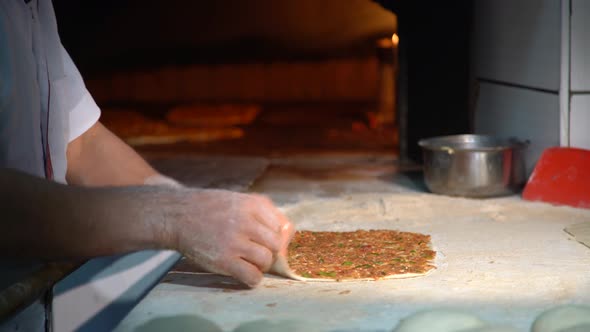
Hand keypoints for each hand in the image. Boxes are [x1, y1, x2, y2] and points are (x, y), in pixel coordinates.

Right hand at [162, 189, 293, 286]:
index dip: (277, 236)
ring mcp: (234, 241)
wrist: (177, 215)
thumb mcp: (239, 199)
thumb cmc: (211, 209)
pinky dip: (252, 278)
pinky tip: (244, 273)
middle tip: (256, 251)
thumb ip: (264, 212)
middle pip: (276, 244)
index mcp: (253, 204)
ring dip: (260, 265)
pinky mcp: (224, 260)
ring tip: (248, 261)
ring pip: (266, 260)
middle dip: (269, 251)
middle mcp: (246, 221)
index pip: (283, 226)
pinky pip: (252, 276)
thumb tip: (287, 234)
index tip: (265, 240)